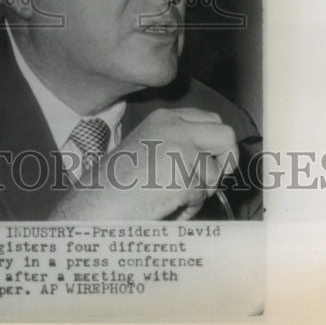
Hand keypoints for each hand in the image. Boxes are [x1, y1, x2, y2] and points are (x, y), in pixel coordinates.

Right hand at [50, 107, 237, 220]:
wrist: (98, 200)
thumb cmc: (120, 180)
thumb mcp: (152, 145)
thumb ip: (182, 143)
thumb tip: (220, 157)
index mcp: (165, 117)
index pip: (211, 120)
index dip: (215, 142)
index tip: (208, 159)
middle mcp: (175, 127)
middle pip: (226, 135)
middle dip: (223, 160)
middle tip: (204, 178)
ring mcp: (181, 151)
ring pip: (216, 172)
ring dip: (200, 190)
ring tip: (168, 194)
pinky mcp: (185, 177)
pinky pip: (202, 197)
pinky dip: (188, 207)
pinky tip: (163, 204)